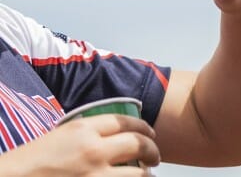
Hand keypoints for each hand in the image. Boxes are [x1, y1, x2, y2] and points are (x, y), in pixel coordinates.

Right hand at [0, 114, 158, 174]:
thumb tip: (114, 136)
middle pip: (138, 144)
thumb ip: (88, 134)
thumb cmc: (32, 162)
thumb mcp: (61, 136)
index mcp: (83, 130)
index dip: (143, 127)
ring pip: (138, 174)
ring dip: (146, 175)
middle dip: (152, 150)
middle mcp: (93, 150)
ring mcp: (95, 176)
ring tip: (147, 175)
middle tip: (155, 157)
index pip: (124, 121)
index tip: (150, 134)